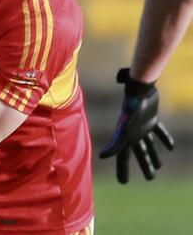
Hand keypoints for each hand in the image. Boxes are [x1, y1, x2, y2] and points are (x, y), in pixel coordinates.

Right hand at [99, 68, 174, 183]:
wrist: (138, 90)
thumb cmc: (130, 109)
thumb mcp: (123, 129)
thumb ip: (114, 144)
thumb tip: (102, 157)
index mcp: (126, 138)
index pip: (123, 158)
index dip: (122, 170)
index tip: (123, 182)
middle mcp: (133, 134)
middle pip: (140, 154)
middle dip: (145, 166)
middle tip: (151, 178)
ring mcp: (142, 127)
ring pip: (149, 145)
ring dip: (154, 156)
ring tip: (159, 166)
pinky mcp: (151, 119)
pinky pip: (159, 132)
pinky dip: (164, 139)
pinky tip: (171, 147)